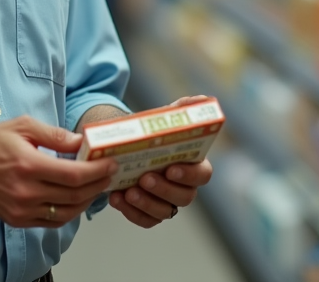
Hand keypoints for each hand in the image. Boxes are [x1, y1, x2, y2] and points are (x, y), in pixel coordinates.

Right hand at [0, 116, 117, 228]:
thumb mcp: (22, 127)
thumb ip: (55, 135)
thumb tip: (82, 141)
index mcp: (28, 165)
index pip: (74, 175)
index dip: (97, 171)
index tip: (110, 164)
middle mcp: (25, 191)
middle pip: (74, 196)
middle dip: (97, 185)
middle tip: (108, 174)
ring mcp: (20, 209)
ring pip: (66, 213)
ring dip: (85, 202)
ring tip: (95, 187)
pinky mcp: (16, 219)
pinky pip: (50, 222)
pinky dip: (67, 213)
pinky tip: (74, 200)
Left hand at [109, 95, 214, 228]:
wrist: (125, 147)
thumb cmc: (151, 134)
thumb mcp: (164, 119)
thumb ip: (182, 110)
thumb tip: (202, 99)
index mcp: (193, 164)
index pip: (203, 175)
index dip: (190, 175)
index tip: (171, 168)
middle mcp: (183, 187)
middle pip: (184, 197)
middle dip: (164, 189)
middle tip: (145, 178)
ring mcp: (167, 202)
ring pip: (164, 212)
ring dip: (147, 203)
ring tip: (128, 191)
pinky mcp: (149, 213)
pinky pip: (145, 220)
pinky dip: (131, 212)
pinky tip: (116, 198)